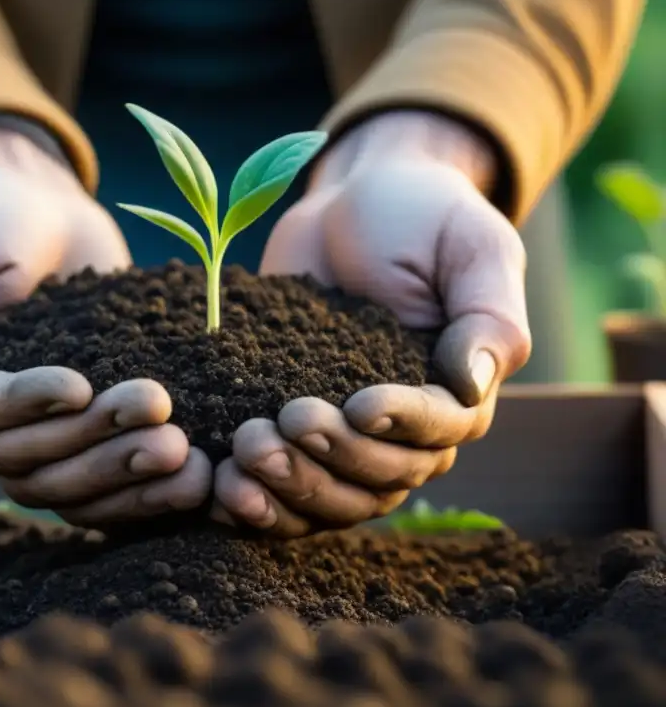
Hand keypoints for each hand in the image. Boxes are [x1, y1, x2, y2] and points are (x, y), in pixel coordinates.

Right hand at [0, 124, 210, 524]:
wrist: (39, 214)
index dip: (27, 409)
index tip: (79, 385)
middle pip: (33, 465)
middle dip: (95, 442)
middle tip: (156, 411)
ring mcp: (47, 443)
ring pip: (76, 489)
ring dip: (128, 476)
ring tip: (182, 451)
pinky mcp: (95, 441)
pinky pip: (114, 491)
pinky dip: (151, 494)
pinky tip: (197, 478)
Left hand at [212, 111, 531, 535]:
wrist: (347, 205)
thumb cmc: (419, 217)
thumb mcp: (471, 248)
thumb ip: (489, 314)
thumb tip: (476, 383)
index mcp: (455, 396)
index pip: (435, 434)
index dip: (398, 428)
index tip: (357, 406)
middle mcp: (403, 433)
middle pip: (377, 480)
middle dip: (330, 461)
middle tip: (281, 424)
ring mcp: (344, 441)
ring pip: (328, 500)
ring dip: (287, 488)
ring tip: (245, 454)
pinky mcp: (290, 437)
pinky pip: (279, 492)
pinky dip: (253, 501)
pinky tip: (218, 487)